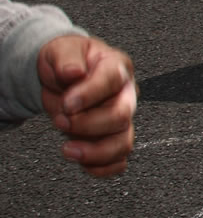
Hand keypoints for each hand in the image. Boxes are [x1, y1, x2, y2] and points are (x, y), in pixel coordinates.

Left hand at [37, 34, 135, 176]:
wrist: (64, 75)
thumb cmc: (69, 60)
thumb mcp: (62, 50)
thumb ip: (68, 58)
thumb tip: (74, 72)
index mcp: (117, 67)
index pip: (112, 81)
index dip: (89, 95)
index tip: (67, 103)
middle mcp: (125, 94)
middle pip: (120, 116)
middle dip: (86, 124)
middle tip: (62, 120)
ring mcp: (121, 118)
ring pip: (123, 142)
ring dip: (94, 152)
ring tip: (68, 149)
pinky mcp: (113, 137)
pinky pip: (118, 160)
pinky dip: (103, 167)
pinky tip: (84, 163)